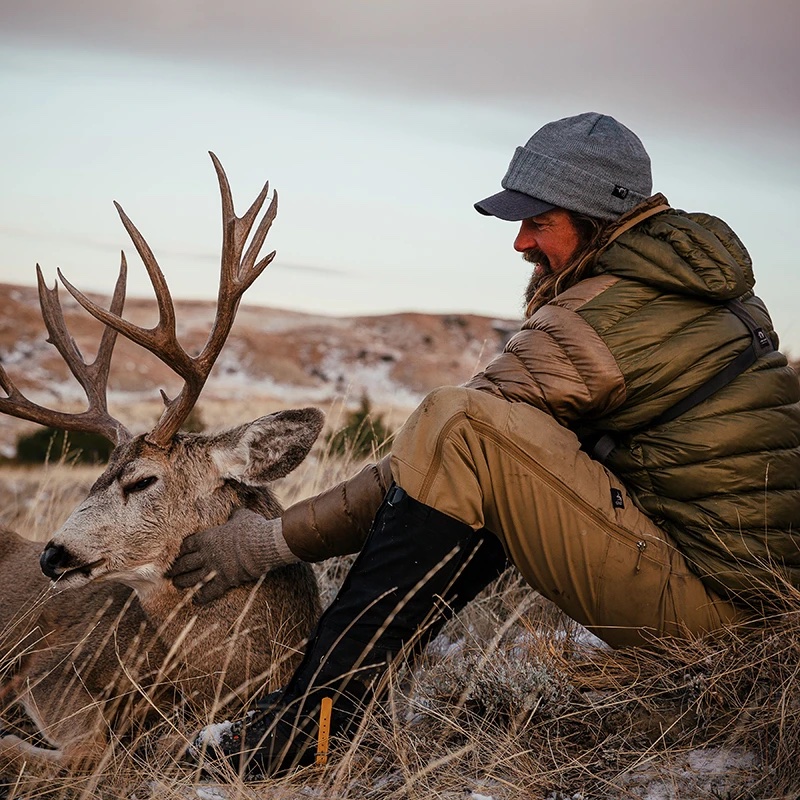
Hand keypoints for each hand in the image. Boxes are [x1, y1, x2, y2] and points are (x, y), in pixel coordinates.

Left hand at [167, 510, 297, 604]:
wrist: (261, 545)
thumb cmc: (251, 528)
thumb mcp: (242, 516)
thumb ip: (234, 514)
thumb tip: (234, 511)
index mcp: (207, 538)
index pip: (186, 545)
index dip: (180, 550)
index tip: (177, 554)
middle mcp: (206, 555)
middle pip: (184, 564)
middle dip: (175, 569)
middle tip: (169, 573)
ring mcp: (213, 569)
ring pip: (191, 579)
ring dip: (182, 582)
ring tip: (177, 584)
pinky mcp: (224, 581)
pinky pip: (208, 592)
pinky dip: (201, 597)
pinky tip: (196, 601)